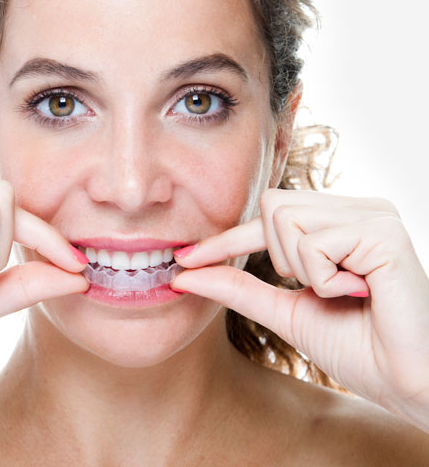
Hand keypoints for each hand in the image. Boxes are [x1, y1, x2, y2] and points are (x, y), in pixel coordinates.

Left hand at [170, 189, 428, 430]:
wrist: (410, 384)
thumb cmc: (358, 348)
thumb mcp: (286, 312)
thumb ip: (239, 288)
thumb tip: (184, 274)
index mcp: (339, 221)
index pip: (267, 215)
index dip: (225, 239)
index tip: (184, 258)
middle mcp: (358, 209)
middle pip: (271, 206)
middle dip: (277, 256)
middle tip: (316, 287)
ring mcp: (373, 215)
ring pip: (285, 218)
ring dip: (300, 269)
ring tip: (341, 291)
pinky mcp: (384, 232)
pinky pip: (313, 244)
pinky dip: (322, 280)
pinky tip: (358, 294)